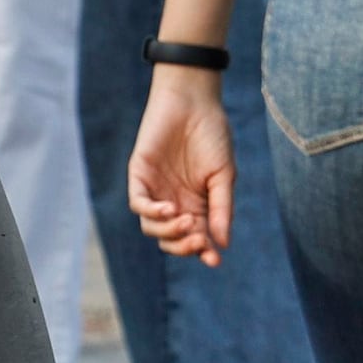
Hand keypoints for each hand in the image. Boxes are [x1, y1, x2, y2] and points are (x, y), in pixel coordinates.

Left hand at [128, 66, 235, 263]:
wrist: (194, 101)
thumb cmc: (213, 135)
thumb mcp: (224, 175)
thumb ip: (221, 208)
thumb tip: (222, 243)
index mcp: (197, 205)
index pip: (196, 238)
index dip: (203, 252)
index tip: (214, 260)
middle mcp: (174, 203)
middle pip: (171, 239)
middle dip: (184, 246)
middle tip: (198, 240)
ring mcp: (156, 191)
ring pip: (152, 228)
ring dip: (169, 231)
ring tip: (187, 220)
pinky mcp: (139, 176)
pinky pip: (138, 204)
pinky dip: (151, 213)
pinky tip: (168, 209)